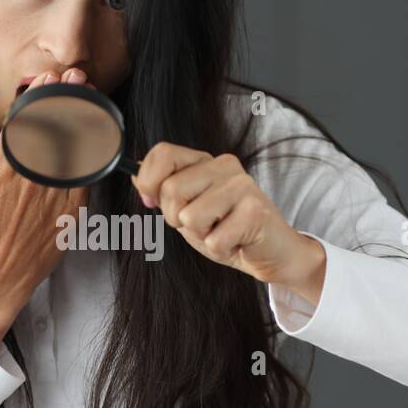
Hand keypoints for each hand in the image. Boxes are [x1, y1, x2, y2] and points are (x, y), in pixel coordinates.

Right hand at [0, 71, 91, 352]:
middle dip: (69, 98)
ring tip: (91, 98)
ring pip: (76, 147)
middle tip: (78, 79)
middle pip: (56, 127)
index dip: (40, 93)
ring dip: (85, 119)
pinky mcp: (71, 211)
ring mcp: (54, 194)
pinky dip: (94, 153)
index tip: (49, 78)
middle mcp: (31, 177)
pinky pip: (88, 175)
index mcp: (2, 168)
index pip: (26, 119)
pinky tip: (98, 136)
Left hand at [131, 143, 325, 303]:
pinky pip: (214, 240)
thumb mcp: (189, 211)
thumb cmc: (230, 232)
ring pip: (190, 217)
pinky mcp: (255, 210)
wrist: (272, 253)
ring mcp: (242, 186)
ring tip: (222, 233)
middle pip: (171, 190)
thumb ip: (165, 194)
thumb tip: (135, 176)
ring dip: (202, 236)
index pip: (163, 153)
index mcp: (206, 162)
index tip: (151, 202)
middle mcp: (224, 166)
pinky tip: (237, 243)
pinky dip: (220, 250)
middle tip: (203, 226)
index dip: (148, 181)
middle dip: (177, 219)